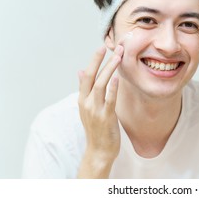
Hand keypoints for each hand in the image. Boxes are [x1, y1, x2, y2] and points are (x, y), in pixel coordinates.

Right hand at [77, 44, 122, 177]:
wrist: (99, 150)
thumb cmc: (96, 128)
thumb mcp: (87, 107)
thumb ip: (85, 89)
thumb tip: (80, 71)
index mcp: (82, 99)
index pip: (86, 75)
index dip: (94, 60)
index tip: (101, 47)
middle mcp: (86, 102)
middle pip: (91, 77)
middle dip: (101, 60)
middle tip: (112, 46)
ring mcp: (95, 110)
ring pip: (100, 85)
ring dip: (109, 69)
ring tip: (119, 56)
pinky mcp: (105, 117)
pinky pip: (109, 99)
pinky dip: (113, 88)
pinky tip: (118, 77)